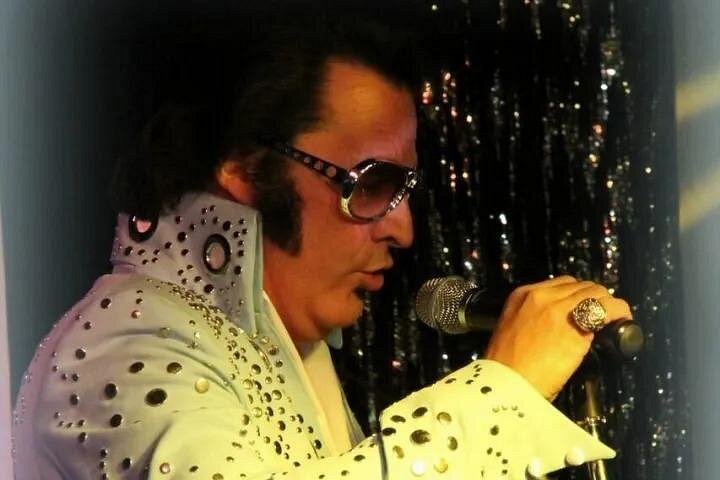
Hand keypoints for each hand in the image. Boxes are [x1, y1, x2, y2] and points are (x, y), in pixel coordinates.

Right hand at [484, 276, 631, 399]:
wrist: (506, 385)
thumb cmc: (508, 368)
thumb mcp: (512, 331)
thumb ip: (533, 320)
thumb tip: (558, 325)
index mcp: (521, 296)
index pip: (562, 284)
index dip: (578, 295)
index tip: (584, 308)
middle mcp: (540, 296)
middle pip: (581, 285)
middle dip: (595, 299)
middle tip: (603, 316)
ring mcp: (559, 308)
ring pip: (597, 293)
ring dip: (609, 305)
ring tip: (615, 319)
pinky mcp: (576, 325)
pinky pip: (607, 309)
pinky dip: (619, 313)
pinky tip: (622, 322)